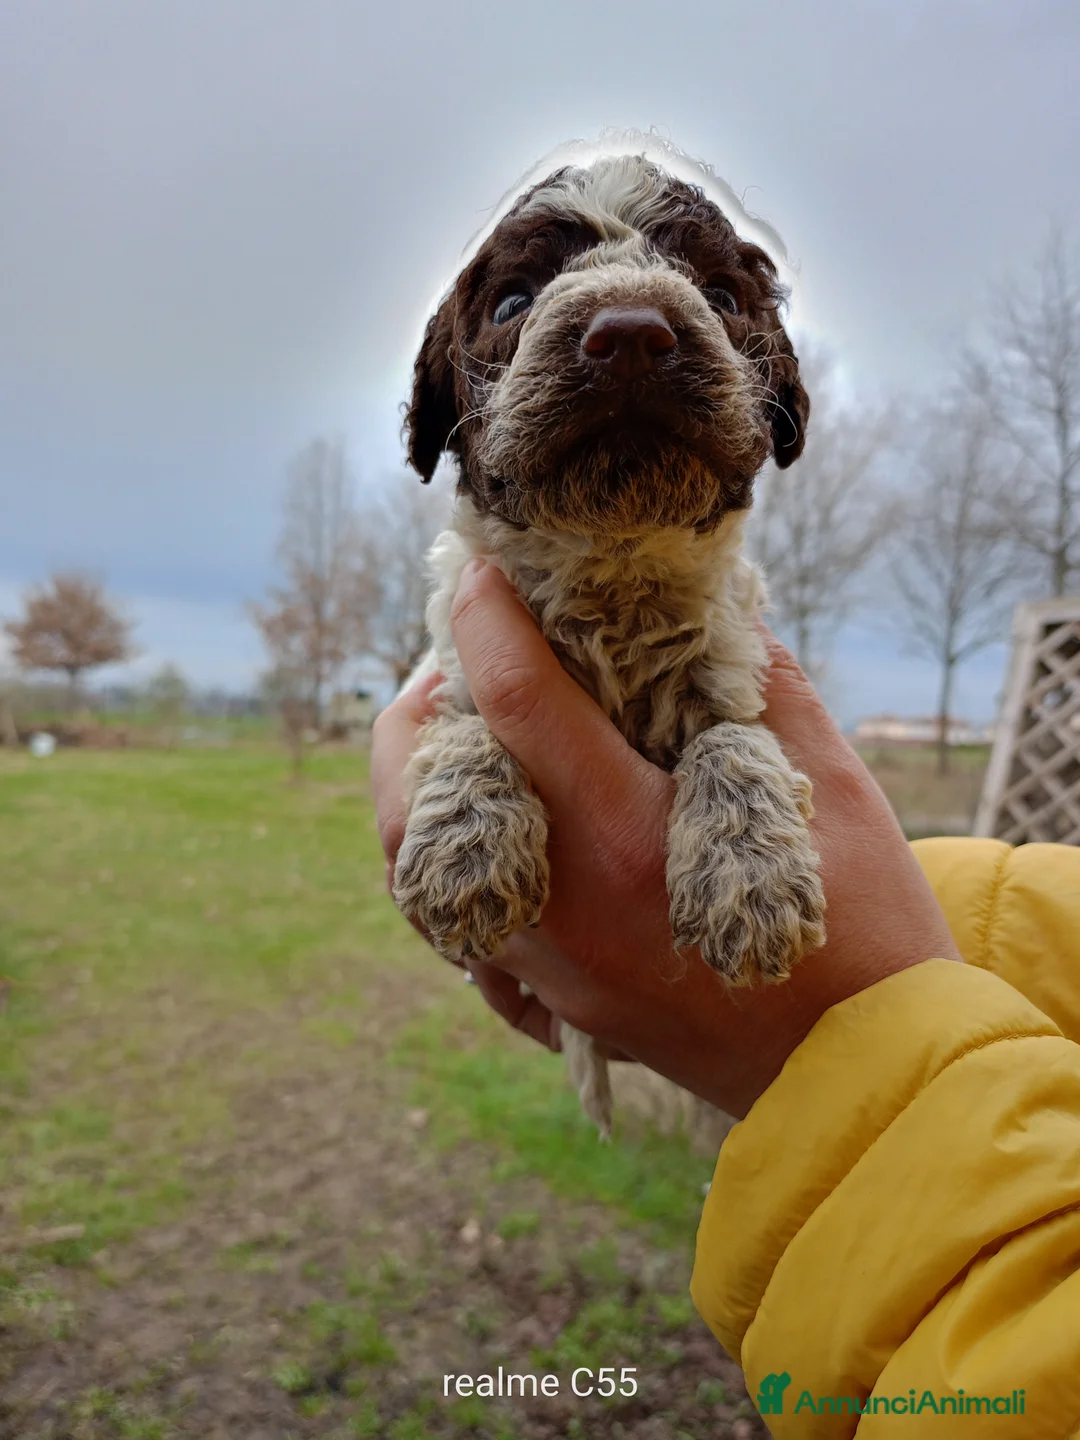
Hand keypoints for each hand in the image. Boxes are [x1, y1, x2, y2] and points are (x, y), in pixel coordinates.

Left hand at [372, 559, 959, 1118]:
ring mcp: (546, 968)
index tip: (478, 569)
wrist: (869, 1080)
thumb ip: (760, 685)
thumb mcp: (830, 787)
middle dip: (416, 708)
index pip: (519, 704)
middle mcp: (561, 911)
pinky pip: (455, 926)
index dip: (485, 621)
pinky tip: (499, 821)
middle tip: (461, 659)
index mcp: (627, 843)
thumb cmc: (865, 932)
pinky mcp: (554, 1003)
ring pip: (414, 867)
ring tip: (471, 730)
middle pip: (418, 795)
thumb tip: (712, 609)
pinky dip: (448, 860)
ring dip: (419, 783)